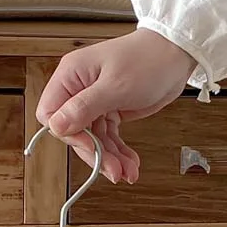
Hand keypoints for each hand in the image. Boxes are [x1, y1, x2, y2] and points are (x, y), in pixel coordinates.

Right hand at [36, 29, 196, 183]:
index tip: (90, 147)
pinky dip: (119, 152)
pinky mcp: (111, 110)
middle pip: (75, 132)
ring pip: (94, 139)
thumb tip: (56, 125)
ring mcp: (95, 101)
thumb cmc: (147, 59)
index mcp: (71, 76)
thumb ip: (84, 107)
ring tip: (128, 172)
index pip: (51, 113)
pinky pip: (109, 137)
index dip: (68, 135)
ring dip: (110, 158)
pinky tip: (130, 163)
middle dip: (96, 153)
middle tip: (114, 170)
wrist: (175, 54)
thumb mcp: (115, 86)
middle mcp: (79, 89)